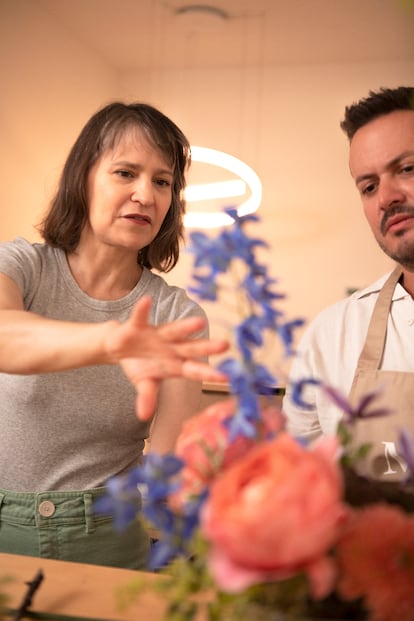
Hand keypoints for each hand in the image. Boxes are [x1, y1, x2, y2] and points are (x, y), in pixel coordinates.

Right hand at [105, 296, 228, 419]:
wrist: (120, 348)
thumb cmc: (140, 365)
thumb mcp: (144, 383)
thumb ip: (147, 396)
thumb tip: (143, 416)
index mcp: (176, 363)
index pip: (196, 370)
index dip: (210, 374)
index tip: (227, 377)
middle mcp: (171, 347)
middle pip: (192, 348)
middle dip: (207, 347)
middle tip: (225, 345)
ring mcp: (157, 335)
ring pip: (174, 330)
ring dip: (185, 327)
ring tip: (199, 322)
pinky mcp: (138, 326)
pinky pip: (140, 317)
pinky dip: (142, 310)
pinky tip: (146, 302)